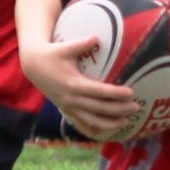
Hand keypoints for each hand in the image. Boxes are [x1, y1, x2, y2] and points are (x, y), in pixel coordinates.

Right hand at [22, 35, 143, 139]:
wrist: (33, 65)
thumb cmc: (52, 54)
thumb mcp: (65, 47)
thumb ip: (81, 44)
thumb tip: (96, 37)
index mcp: (73, 83)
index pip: (99, 92)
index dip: (116, 94)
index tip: (132, 93)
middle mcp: (71, 98)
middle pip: (99, 108)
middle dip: (119, 110)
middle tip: (137, 108)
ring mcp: (68, 106)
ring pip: (91, 120)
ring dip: (109, 124)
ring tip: (126, 122)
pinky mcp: (65, 109)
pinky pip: (80, 123)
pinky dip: (92, 129)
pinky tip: (105, 132)